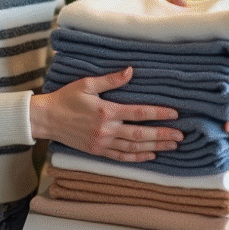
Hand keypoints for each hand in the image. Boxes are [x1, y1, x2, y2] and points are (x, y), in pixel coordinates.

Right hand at [31, 67, 183, 162]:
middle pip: (140, 134)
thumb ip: (110, 80)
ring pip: (133, 148)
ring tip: (172, 146)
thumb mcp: (87, 84)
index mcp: (106, 111)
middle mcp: (106, 129)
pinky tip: (151, 156)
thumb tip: (130, 71)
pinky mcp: (97, 151)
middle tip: (181, 135)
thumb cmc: (66, 98)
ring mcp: (102, 143)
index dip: (158, 114)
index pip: (138, 112)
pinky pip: (121, 157)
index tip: (174, 114)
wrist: (46, 119)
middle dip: (162, 135)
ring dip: (155, 147)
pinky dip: (137, 158)